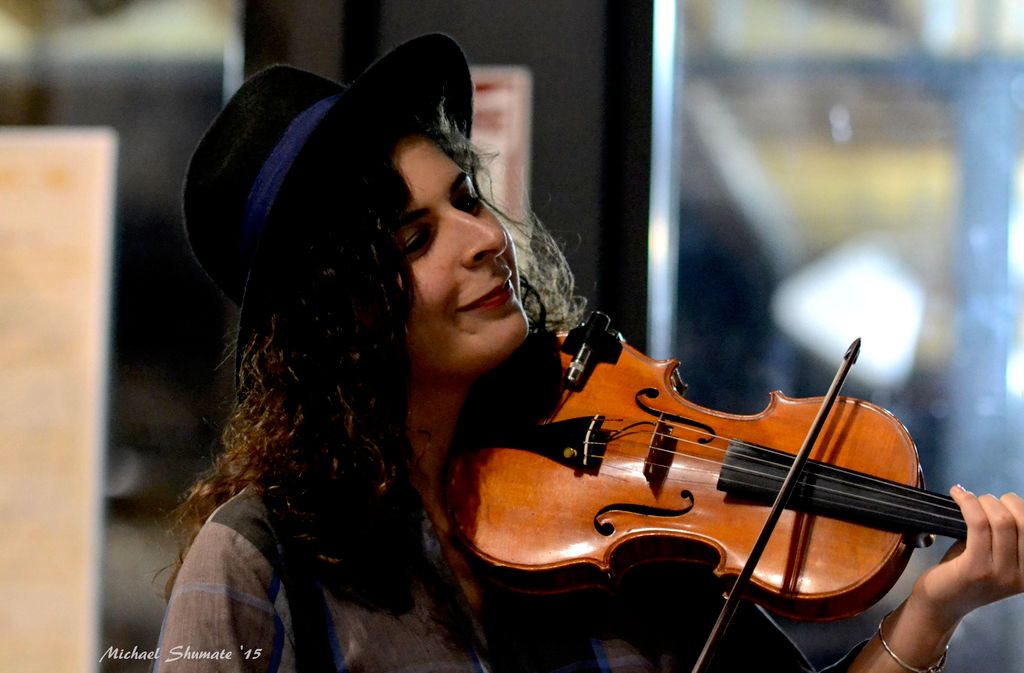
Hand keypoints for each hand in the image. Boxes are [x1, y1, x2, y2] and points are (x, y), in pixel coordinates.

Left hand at [909, 486, 1023, 627]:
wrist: (942, 602)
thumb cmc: (967, 573)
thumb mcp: (996, 555)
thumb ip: (1005, 535)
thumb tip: (1005, 501)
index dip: (1020, 506)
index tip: (1003, 500)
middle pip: (1023, 521)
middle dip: (1003, 501)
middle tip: (984, 500)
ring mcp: (1001, 573)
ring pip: (1002, 521)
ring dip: (984, 501)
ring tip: (970, 499)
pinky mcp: (976, 568)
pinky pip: (978, 524)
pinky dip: (967, 503)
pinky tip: (957, 494)